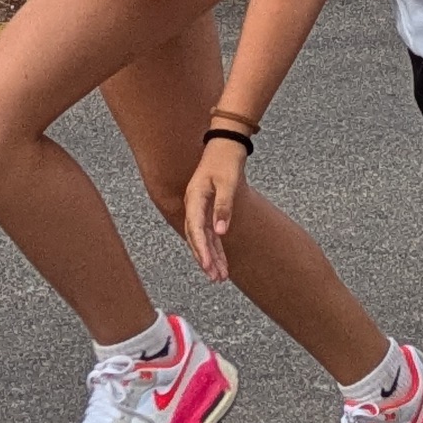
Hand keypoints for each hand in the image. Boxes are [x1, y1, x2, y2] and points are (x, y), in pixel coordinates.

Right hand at [182, 134, 250, 275]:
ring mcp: (199, 208)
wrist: (226, 144)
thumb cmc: (226, 160)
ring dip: (211, 257)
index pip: (195, 228)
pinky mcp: (207, 209)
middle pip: (196, 237)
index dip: (201, 249)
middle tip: (215, 278)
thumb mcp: (228, 182)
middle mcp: (193, 205)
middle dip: (205, 259)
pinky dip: (215, 247)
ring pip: (203, 238)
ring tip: (219, 277)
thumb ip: (224, 207)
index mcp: (194, 197)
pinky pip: (209, 233)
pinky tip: (220, 262)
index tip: (207, 265)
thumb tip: (220, 232)